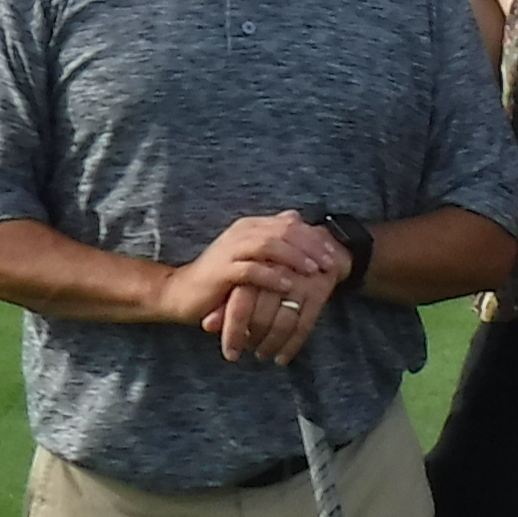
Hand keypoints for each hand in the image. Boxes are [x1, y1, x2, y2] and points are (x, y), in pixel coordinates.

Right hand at [168, 213, 345, 361]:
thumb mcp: (251, 257)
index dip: (314, 237)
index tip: (334, 254)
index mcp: (251, 226)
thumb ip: (274, 243)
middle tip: (330, 263)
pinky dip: (273, 276)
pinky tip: (289, 285)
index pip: (290, 223)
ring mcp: (230, 249)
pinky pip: (252, 269)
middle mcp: (241, 232)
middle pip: (283, 231)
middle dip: (311, 247)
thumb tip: (299, 223)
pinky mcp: (222, 270)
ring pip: (270, 245)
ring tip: (314, 272)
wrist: (183, 293)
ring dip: (295, 258)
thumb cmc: (222, 278)